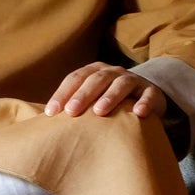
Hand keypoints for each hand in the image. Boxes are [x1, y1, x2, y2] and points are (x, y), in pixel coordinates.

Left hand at [44, 62, 166, 118]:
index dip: (62, 93)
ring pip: (121, 84)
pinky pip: (149, 95)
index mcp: (94, 72)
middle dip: (83, 95)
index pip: (75, 78)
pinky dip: (144, 103)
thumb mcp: (91, 100)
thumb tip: (42, 123)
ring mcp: (134, 81)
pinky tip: (139, 113)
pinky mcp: (152, 92)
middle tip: (71, 112)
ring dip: (110, 97)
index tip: (51, 112)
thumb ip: (72, 106)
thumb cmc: (109, 102)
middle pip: (96, 79)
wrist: (146, 97)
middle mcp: (113, 73)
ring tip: (100, 111)